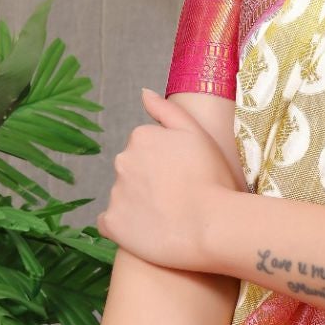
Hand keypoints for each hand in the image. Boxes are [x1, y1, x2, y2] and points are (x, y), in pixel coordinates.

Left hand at [96, 87, 238, 268]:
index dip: (166, 165)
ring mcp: (115, 193)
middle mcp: (122, 161)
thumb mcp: (197, 134)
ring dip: (140, 205)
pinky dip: (125, 227)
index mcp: (141, 137)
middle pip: (132, 171)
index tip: (184, 177)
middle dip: (149, 182)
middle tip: (178, 198)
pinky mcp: (113, 223)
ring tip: (169, 218)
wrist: (213, 225)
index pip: (145, 149)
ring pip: (124, 196)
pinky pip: (111, 223)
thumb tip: (143, 93)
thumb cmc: (213, 179)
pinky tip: (149, 231)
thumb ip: (167, 110)